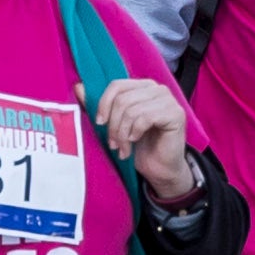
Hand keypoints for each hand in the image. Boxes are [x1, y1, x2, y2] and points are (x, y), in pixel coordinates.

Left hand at [95, 73, 201, 203]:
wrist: (160, 169)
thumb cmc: (139, 146)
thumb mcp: (116, 124)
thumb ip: (101, 105)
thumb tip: (78, 87)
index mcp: (143, 86)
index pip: (117, 85)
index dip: (104, 104)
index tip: (99, 123)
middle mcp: (157, 89)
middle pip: (123, 99)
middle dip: (113, 125)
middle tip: (113, 144)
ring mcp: (169, 100)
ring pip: (132, 110)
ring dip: (122, 134)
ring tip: (122, 148)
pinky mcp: (176, 114)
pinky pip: (146, 118)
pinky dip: (135, 133)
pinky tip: (135, 142)